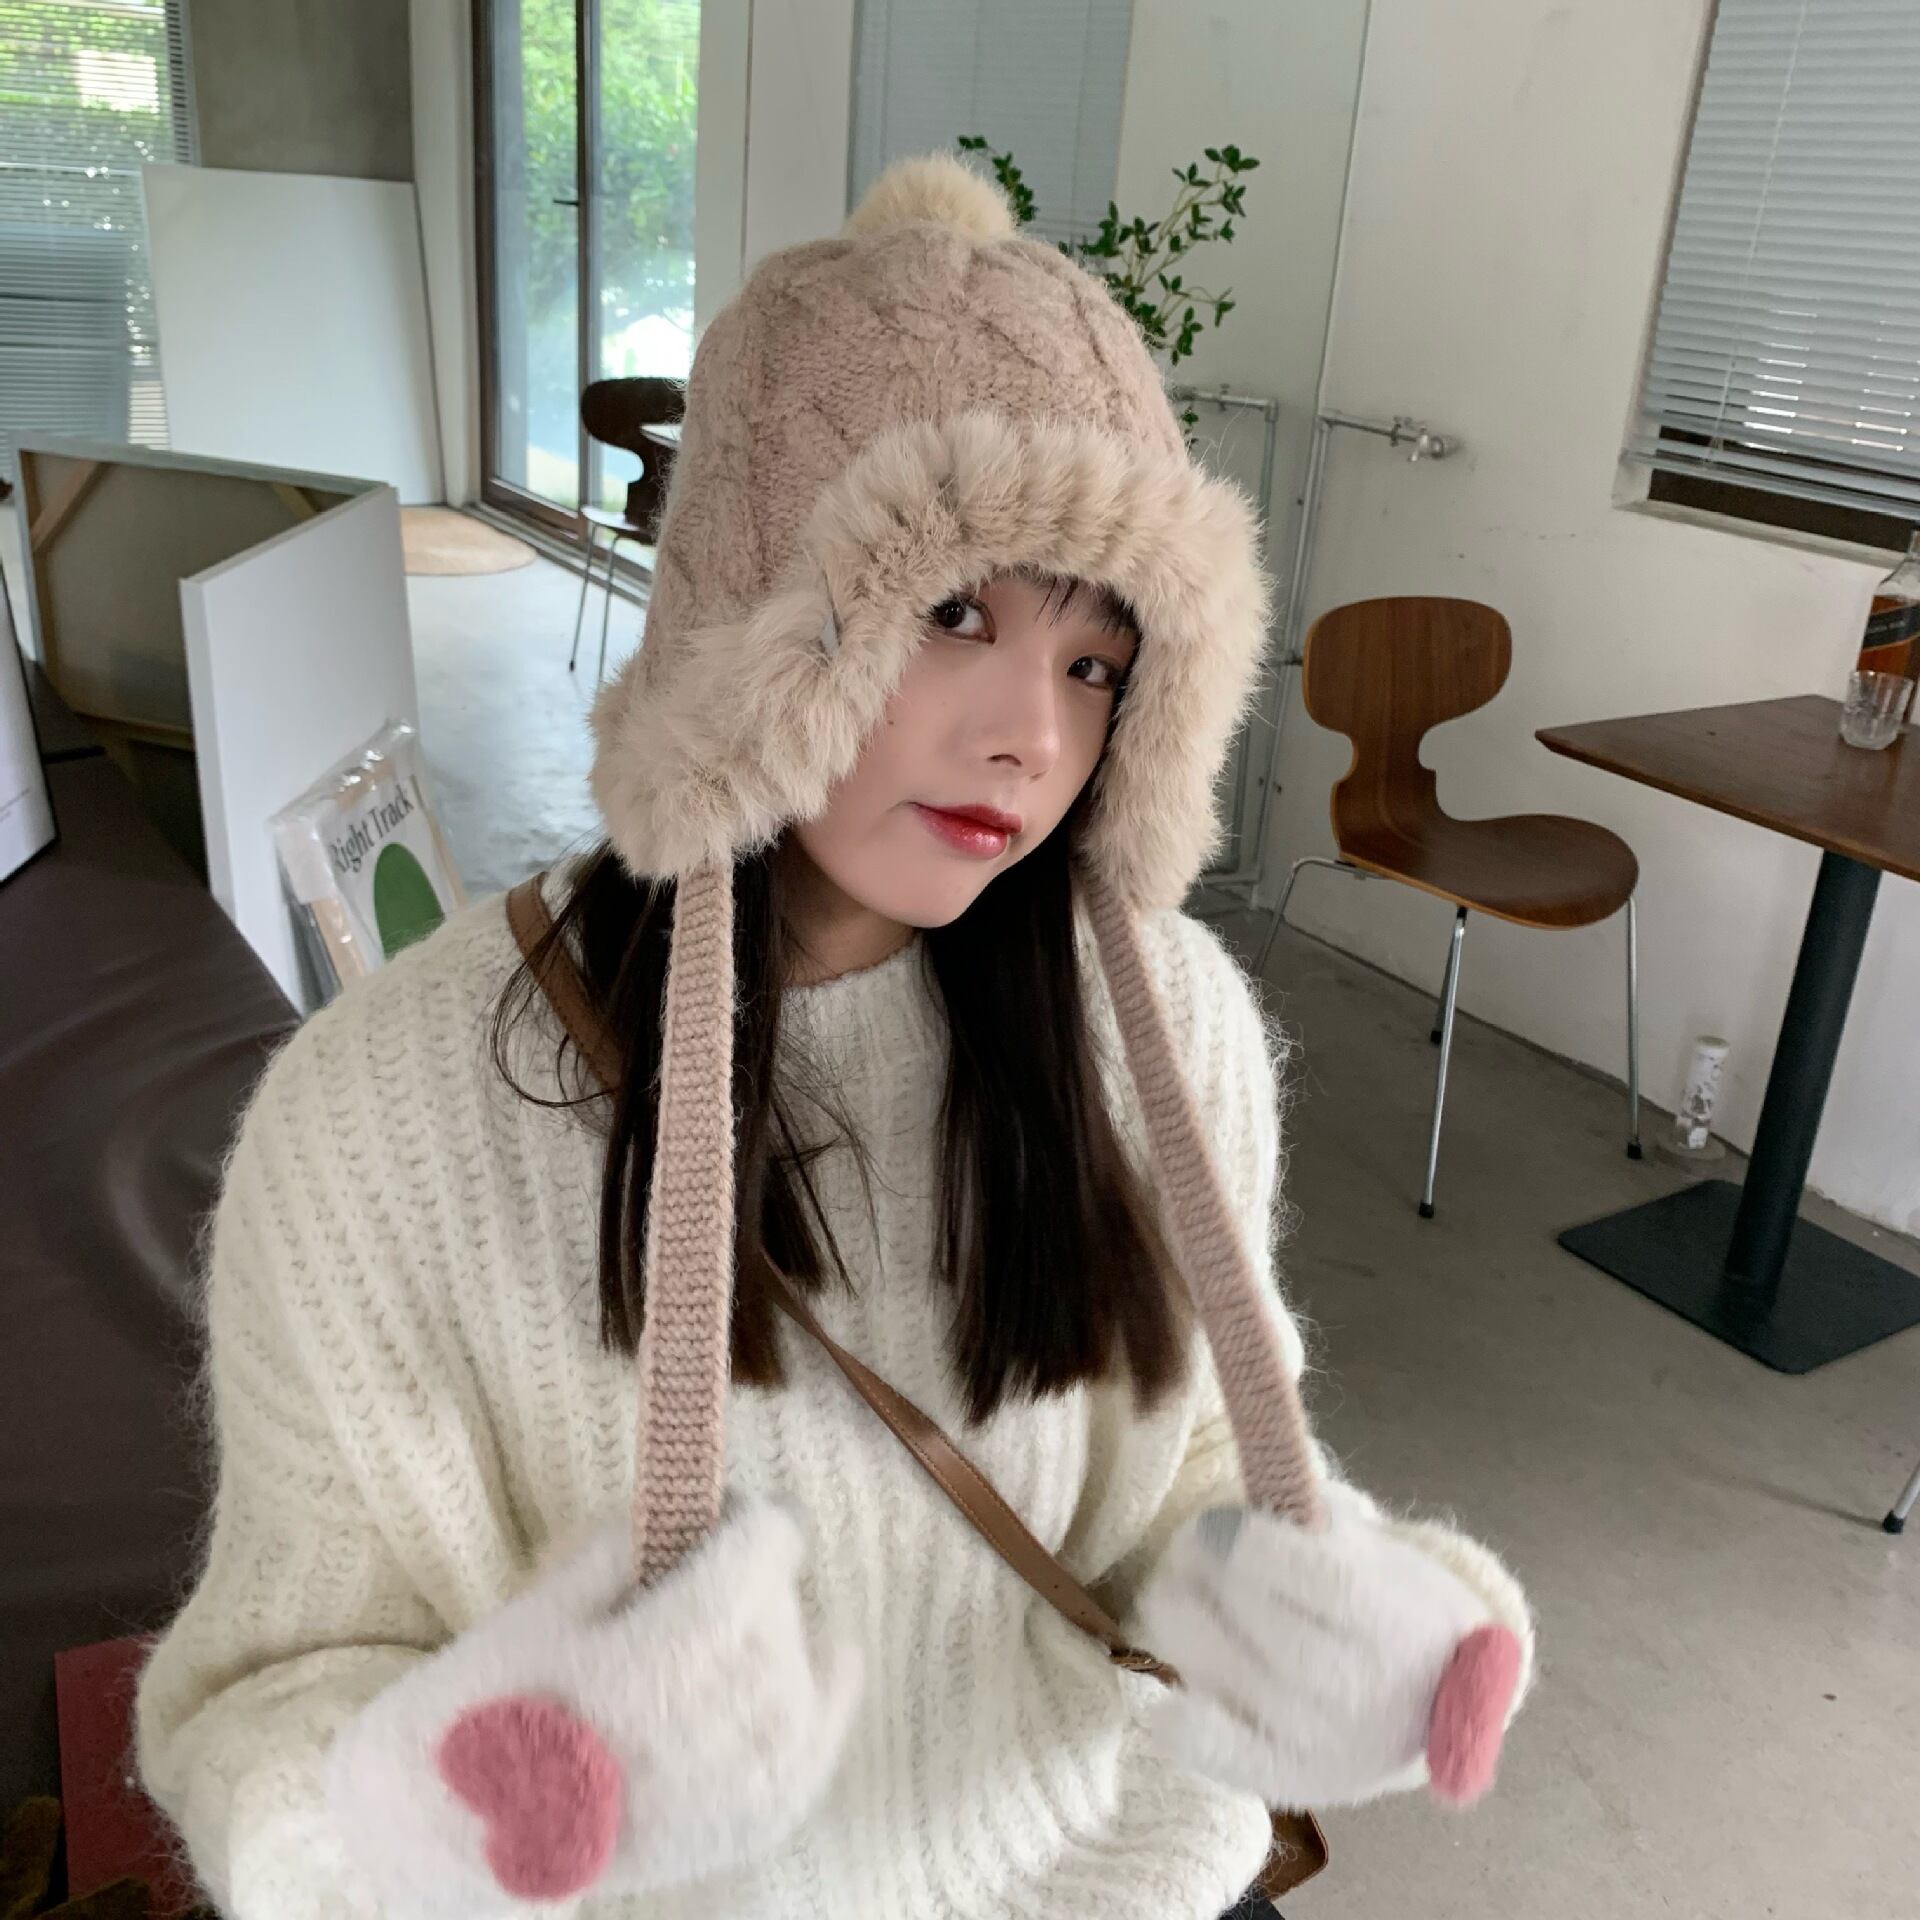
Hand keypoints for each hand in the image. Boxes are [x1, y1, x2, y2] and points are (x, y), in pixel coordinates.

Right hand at [324, 1497, 860, 1917]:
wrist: (457, 1834)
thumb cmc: (495, 1700)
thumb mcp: (551, 1596)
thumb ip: (636, 1537)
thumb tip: (703, 1500)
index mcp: (664, 1651)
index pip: (764, 1543)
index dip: (742, 1517)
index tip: (724, 1514)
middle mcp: (717, 1720)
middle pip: (776, 1600)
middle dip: (746, 1575)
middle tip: (697, 1578)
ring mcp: (741, 1782)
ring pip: (801, 1661)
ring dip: (773, 1631)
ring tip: (715, 1636)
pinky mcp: (750, 1824)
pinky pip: (816, 1742)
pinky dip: (824, 1696)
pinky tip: (824, 1662)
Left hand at [1136, 1484, 1521, 1809]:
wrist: (1436, 1701)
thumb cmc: (1393, 1602)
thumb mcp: (1380, 1549)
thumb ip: (1323, 1518)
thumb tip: (1264, 1475)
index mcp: (1401, 1627)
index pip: (1323, 1585)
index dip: (1260, 1548)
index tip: (1226, 1522)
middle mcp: (1369, 1697)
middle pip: (1271, 1634)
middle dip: (1213, 1577)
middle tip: (1189, 1542)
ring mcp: (1327, 1747)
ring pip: (1234, 1680)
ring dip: (1184, 1622)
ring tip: (1173, 1588)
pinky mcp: (1288, 1778)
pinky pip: (1224, 1756)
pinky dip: (1185, 1722)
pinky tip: (1170, 1686)